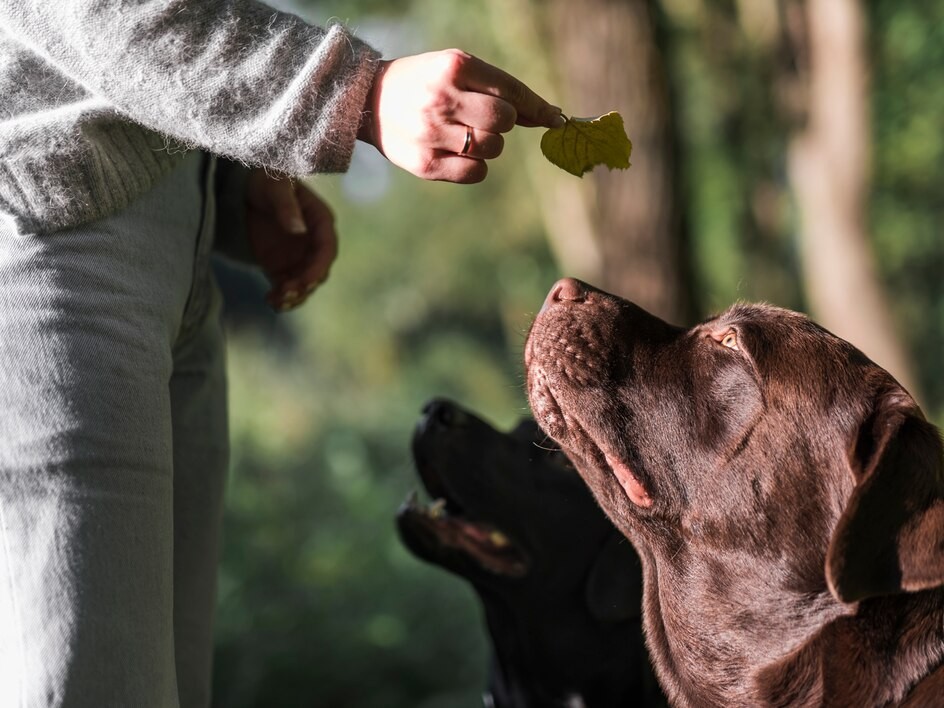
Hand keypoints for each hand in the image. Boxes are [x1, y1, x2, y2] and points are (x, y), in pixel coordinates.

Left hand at [245, 170, 337, 310]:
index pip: (326, 250)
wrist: (244, 188)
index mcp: (320, 222)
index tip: (306, 281)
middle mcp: (313, 243)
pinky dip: (281, 296)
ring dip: (293, 296)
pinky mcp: (281, 266)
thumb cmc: (266, 180)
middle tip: (286, 293)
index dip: (318, 268)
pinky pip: (286, 285)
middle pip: (317, 271)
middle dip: (304, 285)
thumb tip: (298, 229)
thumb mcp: (275, 186)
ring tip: (276, 302)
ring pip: (304, 283)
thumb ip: (286, 206)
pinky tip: (270, 301)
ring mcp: (298, 257)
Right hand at [358, 49, 563, 182]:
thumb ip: (497, 88)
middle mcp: (442, 98)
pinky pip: (475, 172)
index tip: (555, 119)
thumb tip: (548, 115)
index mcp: (454, 67)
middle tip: (484, 119)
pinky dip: (475, 166)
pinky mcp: (425, 163)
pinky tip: (457, 153)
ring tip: (465, 134)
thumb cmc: (423, 83)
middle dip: (503, 123)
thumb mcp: (455, 70)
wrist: (367, 101)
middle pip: (505, 120)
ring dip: (489, 145)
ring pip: (492, 148)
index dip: (536, 107)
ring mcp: (432, 132)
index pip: (510, 90)